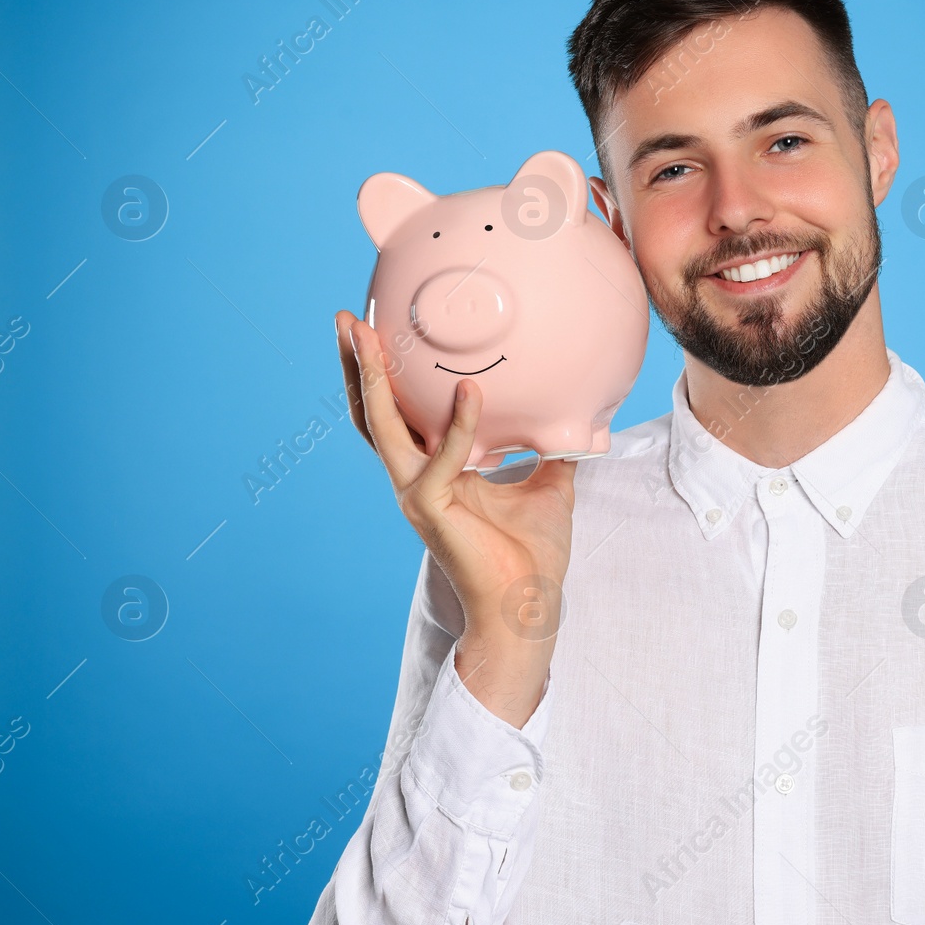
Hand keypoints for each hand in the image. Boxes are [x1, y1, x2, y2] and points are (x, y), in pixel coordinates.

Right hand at [336, 309, 575, 727]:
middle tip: (348, 317)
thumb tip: (575, 415)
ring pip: (381, 427)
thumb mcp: (550, 485)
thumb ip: (549, 446)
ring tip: (369, 335)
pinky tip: (471, 391)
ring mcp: (416, 494)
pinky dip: (458, 424)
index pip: (397, 415)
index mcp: (433, 472)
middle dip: (357, 364)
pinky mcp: (431, 510)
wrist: (529, 607)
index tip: (382, 329)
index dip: (385, 375)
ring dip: (374, 379)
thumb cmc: (533, 555)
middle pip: (370, 413)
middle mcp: (413, 479)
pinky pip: (441, 459)